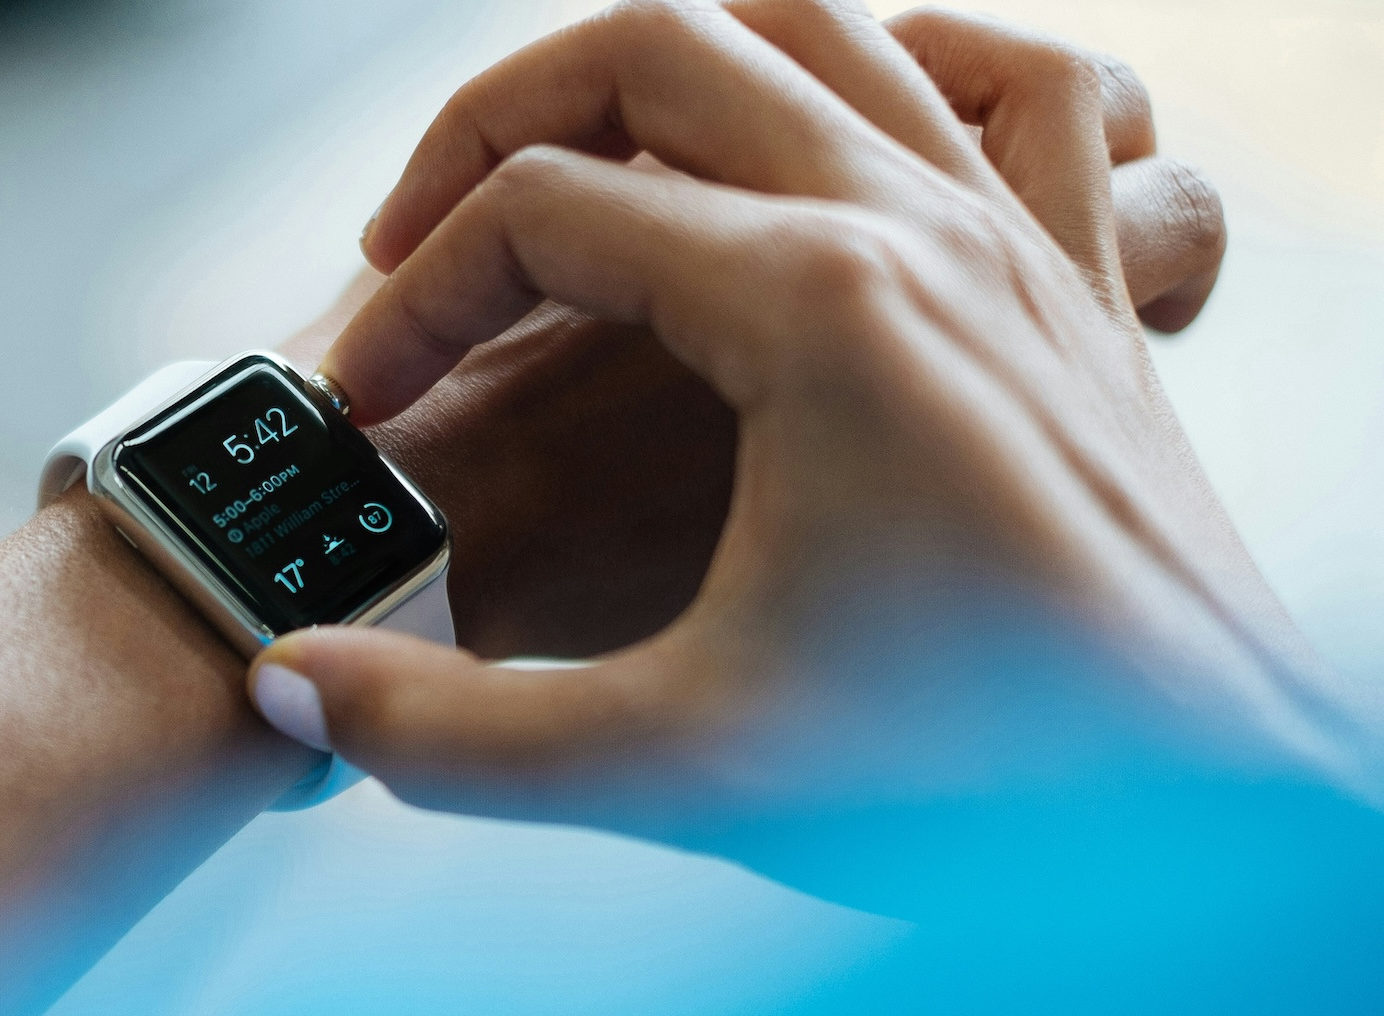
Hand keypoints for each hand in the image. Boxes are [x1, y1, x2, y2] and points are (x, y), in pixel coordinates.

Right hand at [252, 1, 1371, 917]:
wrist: (1224, 825)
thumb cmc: (994, 781)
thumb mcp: (680, 764)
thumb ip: (453, 734)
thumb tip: (297, 687)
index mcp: (816, 308)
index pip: (543, 212)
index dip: (415, 306)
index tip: (372, 417)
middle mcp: (922, 227)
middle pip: (659, 44)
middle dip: (499, 117)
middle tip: (421, 230)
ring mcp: (1016, 237)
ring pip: (826, 22)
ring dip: (677, 60)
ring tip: (583, 157)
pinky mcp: (1073, 287)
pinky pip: (1024, 89)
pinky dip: (925, 64)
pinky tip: (859, 123)